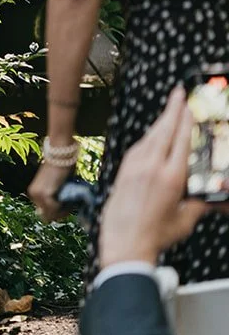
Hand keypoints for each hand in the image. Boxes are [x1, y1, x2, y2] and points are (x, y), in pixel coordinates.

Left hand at [29, 159, 74, 221]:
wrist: (60, 155)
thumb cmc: (63, 168)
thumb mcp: (59, 185)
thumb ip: (58, 196)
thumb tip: (64, 208)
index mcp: (35, 193)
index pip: (46, 213)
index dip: (59, 212)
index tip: (69, 206)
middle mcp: (33, 195)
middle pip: (48, 217)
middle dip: (61, 213)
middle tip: (71, 205)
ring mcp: (37, 195)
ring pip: (52, 215)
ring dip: (64, 211)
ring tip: (71, 203)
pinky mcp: (44, 195)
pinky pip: (55, 209)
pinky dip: (64, 208)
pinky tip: (70, 201)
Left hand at [99, 86, 208, 268]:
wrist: (124, 242)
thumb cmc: (156, 234)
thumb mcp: (186, 219)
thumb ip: (198, 202)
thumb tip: (210, 195)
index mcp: (172, 177)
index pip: (181, 141)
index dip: (185, 120)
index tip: (189, 104)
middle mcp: (152, 167)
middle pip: (164, 131)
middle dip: (172, 110)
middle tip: (178, 93)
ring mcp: (135, 167)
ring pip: (150, 137)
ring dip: (160, 121)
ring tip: (170, 107)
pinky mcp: (123, 171)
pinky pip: (138, 147)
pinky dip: (148, 137)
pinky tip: (153, 134)